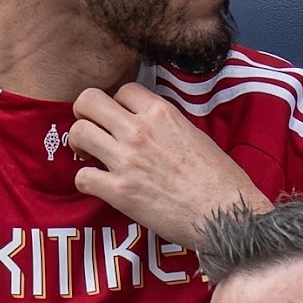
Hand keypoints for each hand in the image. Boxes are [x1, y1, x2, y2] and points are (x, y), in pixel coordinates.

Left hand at [69, 82, 272, 248]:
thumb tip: (146, 122)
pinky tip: (97, 183)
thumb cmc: (218, 177)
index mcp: (160, 112)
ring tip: (88, 153)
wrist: (225, 214)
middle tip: (91, 126)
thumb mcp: (192, 132)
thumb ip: (163, 122)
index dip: (118, 102)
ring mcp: (126, 160)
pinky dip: (85, 180)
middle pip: (88, 100)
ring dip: (78, 143)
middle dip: (84, 112)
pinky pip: (82, 176)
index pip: (122, 89)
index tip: (120, 116)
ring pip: (78, 133)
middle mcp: (138, 130)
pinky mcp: (120, 191)